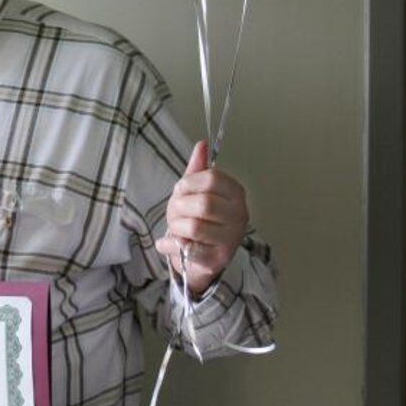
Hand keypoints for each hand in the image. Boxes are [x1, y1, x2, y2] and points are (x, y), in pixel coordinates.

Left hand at [157, 141, 248, 294]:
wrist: (199, 257)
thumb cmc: (198, 219)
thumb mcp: (196, 191)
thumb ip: (198, 169)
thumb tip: (202, 144)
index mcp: (236, 194)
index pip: (212, 178)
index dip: (189, 182)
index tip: (180, 189)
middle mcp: (239, 216)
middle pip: (203, 203)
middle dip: (179, 206)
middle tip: (174, 212)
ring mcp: (230, 240)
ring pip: (195, 226)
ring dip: (175, 226)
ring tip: (174, 228)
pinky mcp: (216, 260)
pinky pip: (187, 248)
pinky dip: (169, 244)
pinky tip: (166, 242)